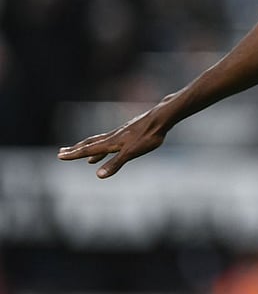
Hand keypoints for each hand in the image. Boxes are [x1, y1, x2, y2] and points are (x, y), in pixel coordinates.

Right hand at [57, 101, 173, 177]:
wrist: (161, 118)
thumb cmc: (148, 136)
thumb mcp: (132, 153)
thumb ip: (115, 164)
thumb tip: (98, 175)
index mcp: (111, 143)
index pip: (88, 150)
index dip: (74, 154)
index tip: (59, 156)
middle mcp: (112, 137)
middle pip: (90, 144)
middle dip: (76, 150)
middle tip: (61, 152)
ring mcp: (120, 133)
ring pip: (100, 141)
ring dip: (88, 147)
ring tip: (80, 152)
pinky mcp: (129, 132)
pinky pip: (111, 139)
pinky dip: (104, 146)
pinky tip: (109, 147)